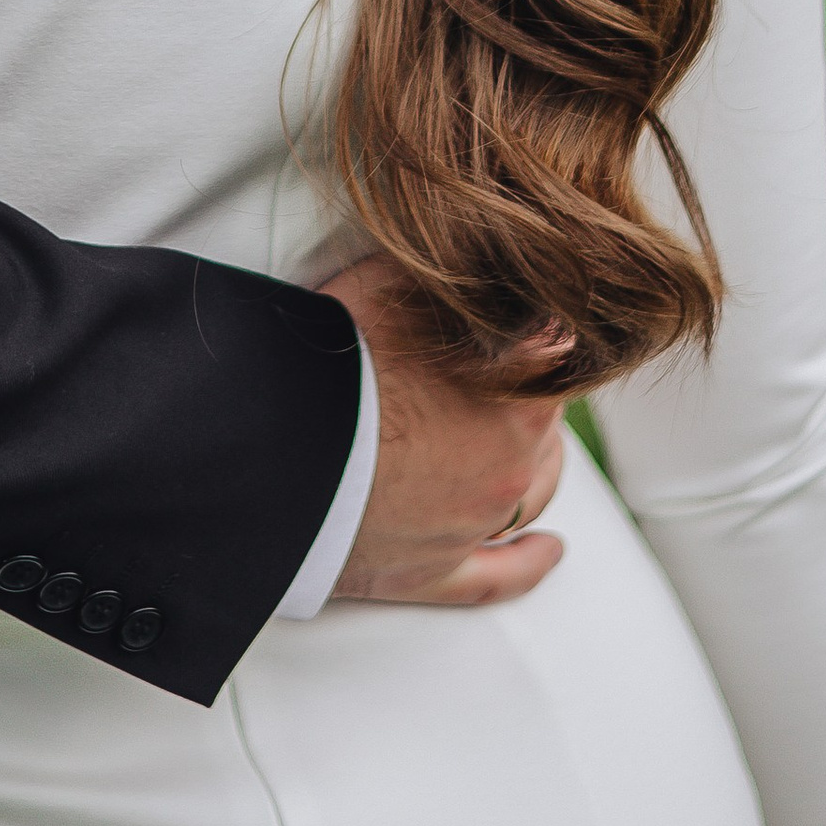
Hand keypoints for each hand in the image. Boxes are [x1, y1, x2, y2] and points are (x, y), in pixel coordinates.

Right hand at [323, 260, 569, 608]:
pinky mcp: (434, 571)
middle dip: (524, 394)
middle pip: (546, 425)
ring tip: (514, 442)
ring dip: (529, 464)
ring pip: (532, 494)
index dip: (532, 334)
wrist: (266, 455)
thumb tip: (479, 250)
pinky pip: (499, 575)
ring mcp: (474, 523)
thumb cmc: (326, 368)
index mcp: (516, 395)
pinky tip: (551, 552)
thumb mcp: (390, 287)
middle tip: (487, 367)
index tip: (514, 321)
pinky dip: (530, 564)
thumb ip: (446, 276)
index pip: (558, 356)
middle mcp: (511, 465)